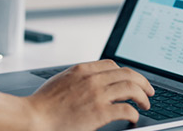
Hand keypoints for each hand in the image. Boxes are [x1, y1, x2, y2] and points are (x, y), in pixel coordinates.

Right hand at [25, 60, 153, 130]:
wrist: (34, 117)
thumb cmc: (42, 104)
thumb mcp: (61, 81)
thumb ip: (78, 78)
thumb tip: (91, 81)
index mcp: (82, 69)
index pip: (112, 65)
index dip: (126, 72)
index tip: (131, 80)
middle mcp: (92, 79)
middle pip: (127, 73)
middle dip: (142, 82)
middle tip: (148, 91)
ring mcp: (97, 95)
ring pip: (131, 88)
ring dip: (143, 96)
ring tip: (145, 104)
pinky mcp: (100, 112)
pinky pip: (126, 109)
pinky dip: (134, 113)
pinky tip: (134, 118)